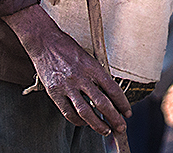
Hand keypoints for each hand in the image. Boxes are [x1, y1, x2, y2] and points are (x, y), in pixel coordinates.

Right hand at [3, 4, 131, 135]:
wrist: (45, 43)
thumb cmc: (68, 48)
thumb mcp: (88, 57)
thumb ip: (97, 74)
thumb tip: (109, 93)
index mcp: (93, 67)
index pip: (112, 89)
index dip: (122, 103)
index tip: (128, 112)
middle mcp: (81, 77)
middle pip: (101, 103)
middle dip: (114, 117)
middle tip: (121, 127)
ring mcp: (67, 86)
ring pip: (85, 111)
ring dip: (97, 123)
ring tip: (105, 130)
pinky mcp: (54, 93)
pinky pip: (68, 112)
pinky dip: (77, 121)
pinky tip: (84, 124)